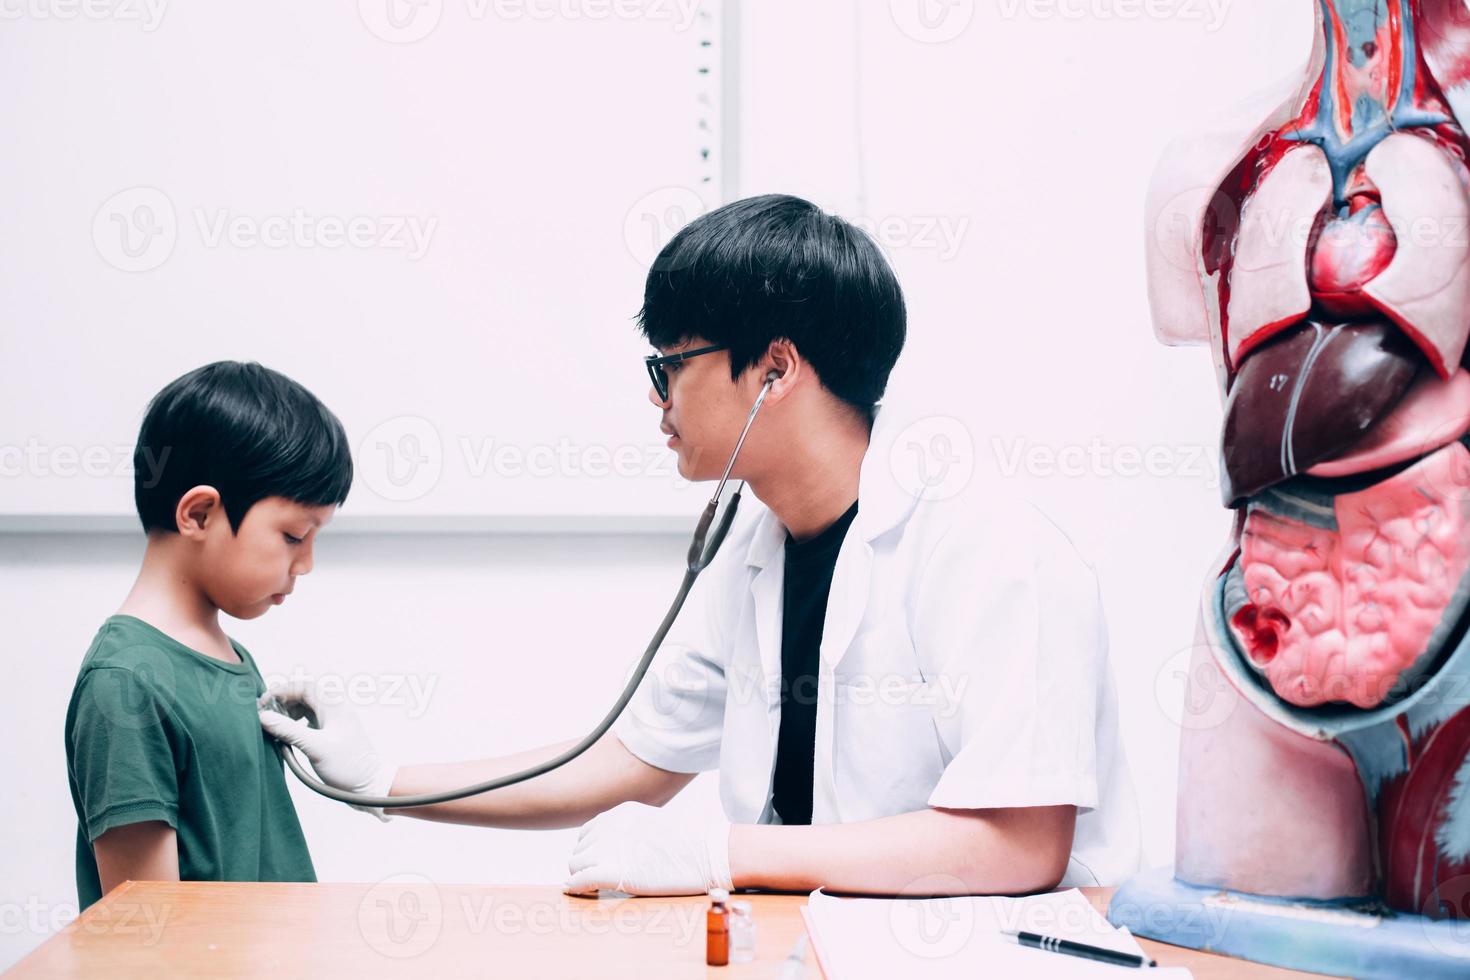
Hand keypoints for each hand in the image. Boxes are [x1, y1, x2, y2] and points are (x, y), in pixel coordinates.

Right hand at [258, 678, 397, 821]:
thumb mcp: (315, 748)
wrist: (368, 785)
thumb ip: (288, 731)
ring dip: (287, 712)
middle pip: (304, 694)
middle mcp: (335, 709)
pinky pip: (308, 719)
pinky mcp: (330, 732)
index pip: (305, 686)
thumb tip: (264, 717)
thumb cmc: (348, 767)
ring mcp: (333, 720)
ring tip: (273, 726)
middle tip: (264, 715)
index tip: (264, 703)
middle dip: (282, 701)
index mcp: (335, 706)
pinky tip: (284, 736)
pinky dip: (294, 723)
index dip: (283, 690)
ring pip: (305, 707)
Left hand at [563, 801, 731, 895]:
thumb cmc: (688, 845)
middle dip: (588, 865)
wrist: (705, 854)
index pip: (588, 833)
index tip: (601, 864)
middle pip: (580, 850)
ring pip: (576, 866)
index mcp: (619, 813)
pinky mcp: (611, 871)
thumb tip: (616, 850)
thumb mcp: (653, 824)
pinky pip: (579, 881)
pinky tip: (580, 892)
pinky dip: (576, 889)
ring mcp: (608, 847)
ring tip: (601, 887)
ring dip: (584, 877)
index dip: (592, 851)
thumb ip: (629, 831)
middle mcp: (609, 826)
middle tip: (602, 879)